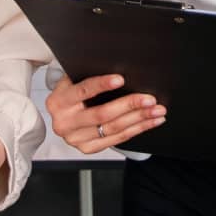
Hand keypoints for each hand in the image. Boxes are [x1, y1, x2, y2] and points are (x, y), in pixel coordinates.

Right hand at [45, 73, 164, 153]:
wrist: (64, 115)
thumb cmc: (74, 92)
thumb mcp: (74, 81)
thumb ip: (89, 76)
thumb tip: (120, 67)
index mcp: (58, 101)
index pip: (82, 91)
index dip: (102, 84)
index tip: (121, 79)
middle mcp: (64, 122)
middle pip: (102, 114)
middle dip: (129, 105)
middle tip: (149, 99)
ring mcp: (75, 138)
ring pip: (113, 128)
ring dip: (139, 119)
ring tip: (157, 110)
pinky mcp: (87, 148)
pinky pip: (117, 139)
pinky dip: (137, 129)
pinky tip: (150, 122)